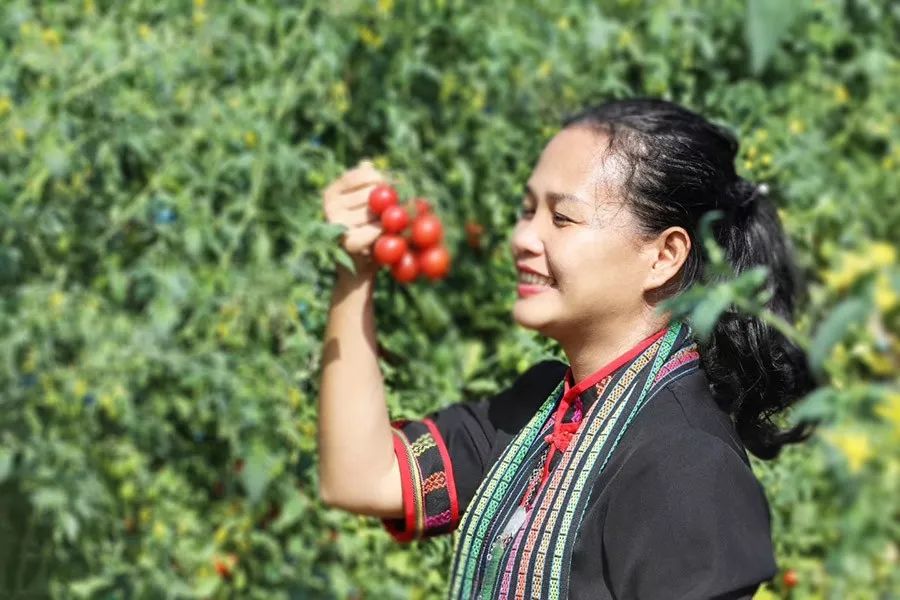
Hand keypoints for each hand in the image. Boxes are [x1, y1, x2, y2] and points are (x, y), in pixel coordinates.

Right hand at [321, 159, 392, 276]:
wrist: (360, 268)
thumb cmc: (365, 231)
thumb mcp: (364, 206)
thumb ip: (366, 185)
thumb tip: (367, 163)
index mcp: (331, 192)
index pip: (360, 175)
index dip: (380, 177)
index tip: (395, 182)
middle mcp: (330, 206)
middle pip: (371, 193)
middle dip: (389, 199)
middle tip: (398, 208)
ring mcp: (337, 224)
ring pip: (376, 212)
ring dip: (389, 218)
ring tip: (389, 226)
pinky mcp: (348, 241)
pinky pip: (375, 229)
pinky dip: (384, 232)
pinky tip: (385, 236)